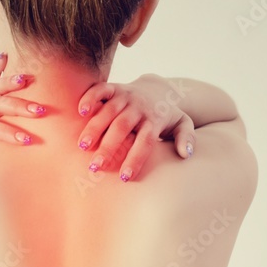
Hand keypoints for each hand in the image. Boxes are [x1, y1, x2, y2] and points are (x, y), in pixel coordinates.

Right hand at [76, 74, 195, 181]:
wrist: (159, 88)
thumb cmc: (167, 115)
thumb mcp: (183, 125)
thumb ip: (186, 138)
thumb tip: (186, 154)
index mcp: (155, 120)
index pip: (145, 142)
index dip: (135, 159)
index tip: (125, 178)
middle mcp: (139, 108)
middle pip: (123, 127)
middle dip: (108, 147)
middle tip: (95, 167)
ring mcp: (126, 96)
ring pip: (108, 111)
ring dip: (94, 128)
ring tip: (82, 146)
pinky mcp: (115, 87)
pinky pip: (101, 90)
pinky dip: (90, 98)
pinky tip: (80, 112)